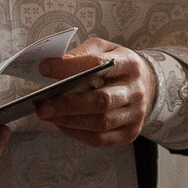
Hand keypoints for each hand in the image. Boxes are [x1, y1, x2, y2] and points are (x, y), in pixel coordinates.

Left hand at [32, 38, 154, 148]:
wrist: (145, 85)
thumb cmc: (116, 66)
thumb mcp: (103, 49)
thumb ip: (82, 54)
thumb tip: (55, 66)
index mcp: (129, 63)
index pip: (98, 64)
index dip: (70, 67)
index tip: (45, 69)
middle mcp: (136, 90)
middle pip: (102, 100)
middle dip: (68, 105)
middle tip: (42, 106)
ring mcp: (136, 114)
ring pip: (101, 123)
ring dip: (70, 121)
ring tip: (48, 116)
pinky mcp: (130, 132)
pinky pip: (101, 139)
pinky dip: (78, 134)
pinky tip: (63, 125)